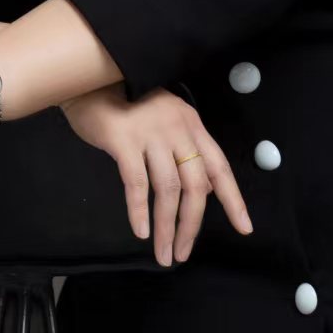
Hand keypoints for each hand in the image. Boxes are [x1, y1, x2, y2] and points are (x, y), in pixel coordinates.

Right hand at [59, 83, 252, 266]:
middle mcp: (177, 129)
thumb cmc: (126, 105)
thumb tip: (201, 191)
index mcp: (192, 126)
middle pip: (195, 186)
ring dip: (166, 227)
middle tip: (183, 253)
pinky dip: (139, 211)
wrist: (88, 79)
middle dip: (191, 225)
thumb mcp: (164, 124)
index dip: (233, 200)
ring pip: (167, 190)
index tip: (244, 228)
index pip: (219, 168)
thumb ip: (182, 153)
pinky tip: (140, 231)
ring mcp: (152, 134)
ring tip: (163, 253)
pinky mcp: (124, 140)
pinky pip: (137, 183)